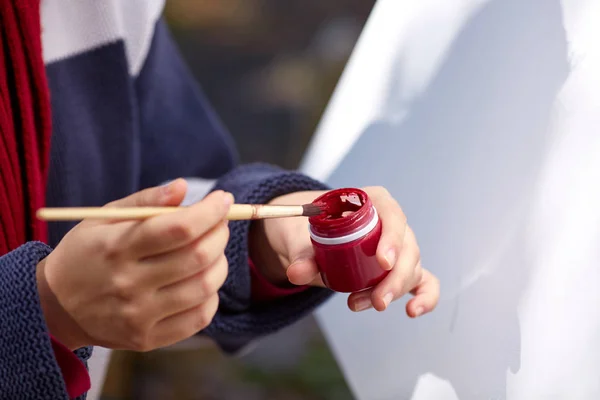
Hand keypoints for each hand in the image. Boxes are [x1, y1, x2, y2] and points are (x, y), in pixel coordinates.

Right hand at [36, 179, 232, 350]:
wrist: (56, 306)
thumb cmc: (88, 252)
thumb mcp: (104, 218)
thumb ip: (146, 200)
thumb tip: (184, 187)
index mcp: (117, 247)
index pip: (179, 228)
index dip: (211, 211)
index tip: (223, 199)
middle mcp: (128, 284)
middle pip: (198, 256)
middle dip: (220, 233)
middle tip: (220, 222)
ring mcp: (139, 316)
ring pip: (204, 287)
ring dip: (220, 262)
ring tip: (212, 250)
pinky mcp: (147, 339)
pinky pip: (200, 318)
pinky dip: (212, 295)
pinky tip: (203, 280)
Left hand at [249, 187, 438, 315]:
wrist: (304, 239)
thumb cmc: (307, 229)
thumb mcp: (299, 239)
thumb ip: (301, 256)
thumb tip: (297, 273)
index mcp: (371, 202)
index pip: (392, 215)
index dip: (393, 238)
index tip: (383, 262)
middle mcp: (390, 223)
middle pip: (407, 247)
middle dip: (395, 278)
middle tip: (377, 300)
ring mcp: (397, 247)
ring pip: (410, 268)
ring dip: (392, 291)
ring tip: (359, 304)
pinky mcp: (398, 269)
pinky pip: (423, 282)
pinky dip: (425, 297)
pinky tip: (413, 311)